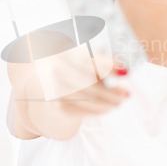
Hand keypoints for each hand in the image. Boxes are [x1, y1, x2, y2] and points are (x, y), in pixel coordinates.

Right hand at [7, 42, 128, 138]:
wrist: (39, 86)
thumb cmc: (68, 70)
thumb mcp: (80, 60)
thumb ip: (100, 63)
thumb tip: (124, 71)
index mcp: (64, 54)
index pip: (88, 60)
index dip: (108, 65)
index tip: (126, 71)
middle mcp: (56, 72)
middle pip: (89, 84)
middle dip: (111, 91)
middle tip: (127, 93)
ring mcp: (55, 91)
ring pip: (88, 99)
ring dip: (108, 102)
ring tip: (121, 101)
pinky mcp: (58, 107)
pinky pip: (84, 111)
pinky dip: (100, 110)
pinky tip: (109, 107)